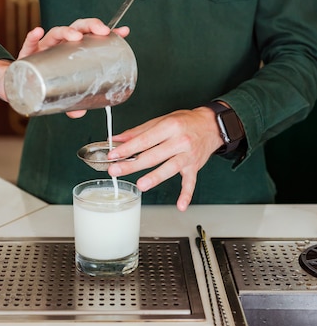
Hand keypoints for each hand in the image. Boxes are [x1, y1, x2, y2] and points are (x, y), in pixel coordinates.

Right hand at [0, 19, 128, 106]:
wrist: (17, 82)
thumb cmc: (46, 82)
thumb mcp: (62, 93)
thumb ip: (71, 102)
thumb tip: (79, 113)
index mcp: (72, 50)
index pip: (91, 35)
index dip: (107, 31)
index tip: (123, 32)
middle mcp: (60, 44)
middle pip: (77, 28)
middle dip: (91, 26)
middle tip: (102, 32)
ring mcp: (43, 47)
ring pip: (56, 33)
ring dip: (67, 31)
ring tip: (75, 36)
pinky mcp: (27, 53)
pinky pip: (29, 42)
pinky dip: (32, 37)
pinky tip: (38, 32)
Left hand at [107, 107, 223, 210]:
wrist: (212, 125)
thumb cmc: (185, 121)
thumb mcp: (162, 120)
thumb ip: (139, 131)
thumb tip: (118, 138)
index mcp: (169, 127)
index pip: (145, 139)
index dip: (127, 148)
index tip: (113, 154)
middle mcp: (180, 141)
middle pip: (153, 155)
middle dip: (132, 164)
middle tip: (116, 170)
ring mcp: (188, 155)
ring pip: (170, 168)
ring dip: (155, 177)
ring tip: (141, 185)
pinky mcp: (195, 167)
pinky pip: (191, 182)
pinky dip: (186, 194)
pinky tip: (180, 205)